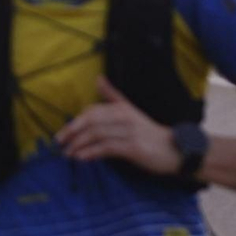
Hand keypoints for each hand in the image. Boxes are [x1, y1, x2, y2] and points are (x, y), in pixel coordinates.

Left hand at [55, 76, 178, 174]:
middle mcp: (124, 117)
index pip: (92, 111)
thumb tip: (98, 78)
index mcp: (121, 108)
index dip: (75, 121)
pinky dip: (92, 152)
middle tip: (59, 142)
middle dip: (72, 131)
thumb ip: (112, 96)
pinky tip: (82, 157)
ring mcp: (129, 132)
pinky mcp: (133, 148)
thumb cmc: (148, 132)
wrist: (176, 151)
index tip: (62, 133)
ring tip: (68, 153)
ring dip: (79, 144)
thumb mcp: (130, 110)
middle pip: (91, 121)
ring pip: (97, 134)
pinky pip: (107, 148)